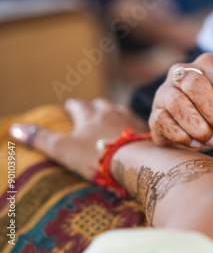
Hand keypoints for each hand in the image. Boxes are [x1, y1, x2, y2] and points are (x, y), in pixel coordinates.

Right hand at [9, 99, 148, 179]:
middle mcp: (110, 111)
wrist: (136, 160)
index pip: (77, 105)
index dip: (72, 107)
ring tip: (112, 121)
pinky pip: (137, 122)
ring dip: (115, 113)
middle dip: (95, 108)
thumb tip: (15, 128)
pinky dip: (132, 125)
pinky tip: (132, 131)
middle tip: (91, 114)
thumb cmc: (96, 155)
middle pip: (101, 104)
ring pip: (120, 110)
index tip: (69, 108)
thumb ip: (40, 139)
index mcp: (89, 115)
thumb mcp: (63, 149)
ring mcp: (130, 118)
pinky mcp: (145, 129)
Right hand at [149, 53, 212, 148]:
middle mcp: (182, 71)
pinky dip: (183, 136)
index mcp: (208, 64)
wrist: (193, 131)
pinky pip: (163, 121)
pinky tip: (195, 144)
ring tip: (212, 141)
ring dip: (199, 127)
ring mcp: (165, 91)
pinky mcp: (154, 112)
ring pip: (178, 103)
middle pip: (196, 85)